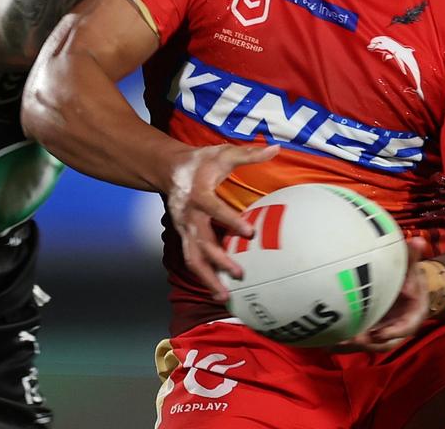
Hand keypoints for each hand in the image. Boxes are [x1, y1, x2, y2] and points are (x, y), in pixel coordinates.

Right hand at [166, 143, 279, 301]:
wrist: (168, 169)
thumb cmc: (200, 161)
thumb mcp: (223, 153)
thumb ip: (248, 154)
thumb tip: (276, 148)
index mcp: (198, 194)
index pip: (213, 209)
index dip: (229, 220)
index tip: (249, 232)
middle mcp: (188, 216)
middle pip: (201, 242)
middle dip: (219, 259)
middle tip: (240, 273)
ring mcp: (184, 229)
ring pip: (193, 258)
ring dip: (207, 278)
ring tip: (224, 296)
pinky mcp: (184, 238)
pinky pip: (193, 260)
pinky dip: (204, 277)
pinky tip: (218, 292)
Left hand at [333, 237, 428, 352]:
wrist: (410, 288)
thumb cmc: (411, 278)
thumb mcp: (413, 269)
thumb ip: (412, 258)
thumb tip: (417, 240)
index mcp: (413, 316)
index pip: (405, 328)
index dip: (392, 332)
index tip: (378, 334)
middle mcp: (398, 328)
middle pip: (383, 342)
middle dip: (366, 342)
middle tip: (349, 339)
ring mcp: (384, 332)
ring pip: (368, 343)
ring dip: (352, 345)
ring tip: (333, 344)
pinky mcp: (371, 332)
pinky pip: (358, 339)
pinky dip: (344, 342)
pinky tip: (326, 342)